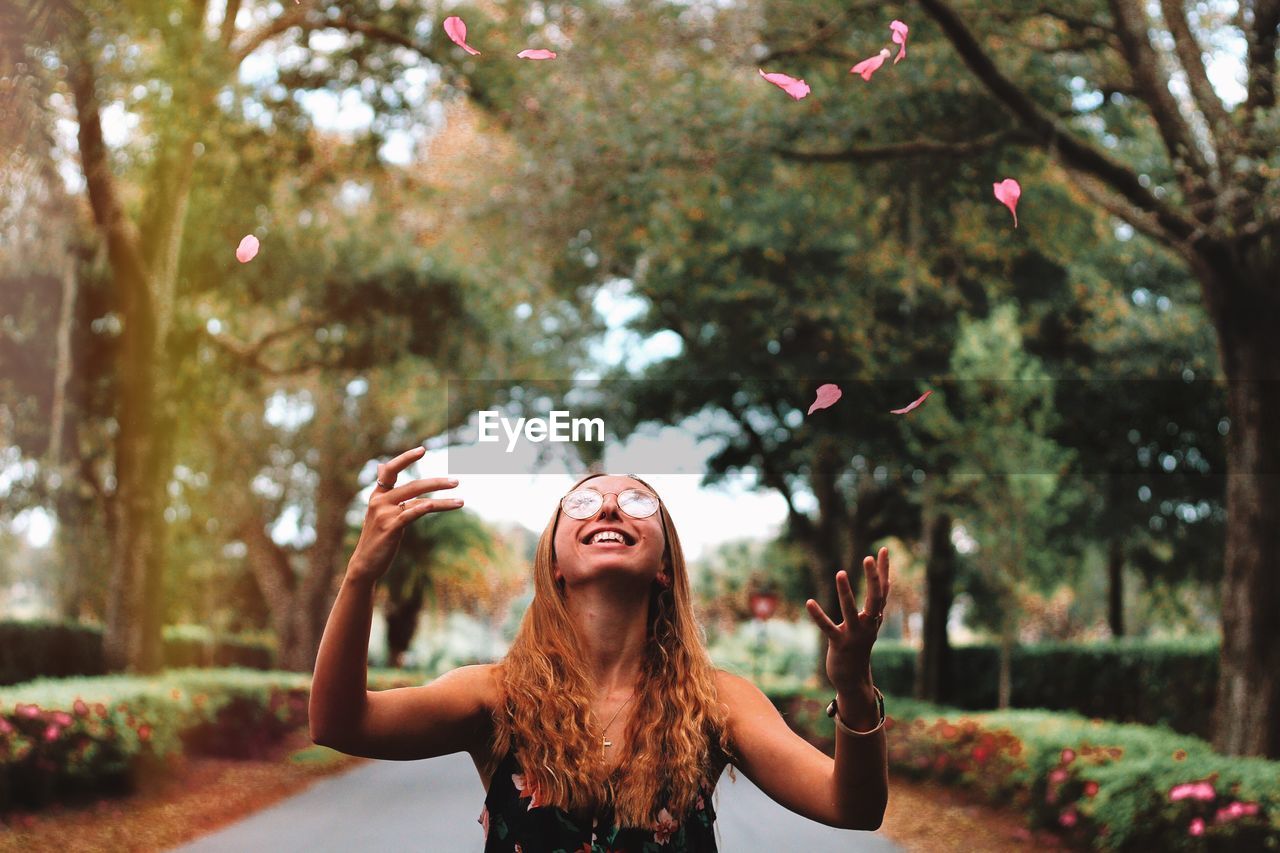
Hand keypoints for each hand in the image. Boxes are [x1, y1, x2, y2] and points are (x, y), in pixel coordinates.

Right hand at [347, 446, 462, 582]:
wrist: (365, 563)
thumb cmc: (377, 536)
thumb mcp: (378, 510)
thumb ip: (385, 489)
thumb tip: (380, 465)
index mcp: (378, 495)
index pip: (390, 471)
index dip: (406, 458)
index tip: (422, 449)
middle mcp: (379, 501)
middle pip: (413, 486)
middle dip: (437, 483)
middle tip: (456, 481)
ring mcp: (384, 514)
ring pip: (418, 501)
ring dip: (442, 501)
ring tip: (461, 501)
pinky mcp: (390, 528)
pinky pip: (410, 514)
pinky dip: (424, 508)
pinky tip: (435, 506)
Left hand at [804, 546, 890, 692]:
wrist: (853, 679)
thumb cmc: (859, 647)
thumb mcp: (870, 625)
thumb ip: (875, 605)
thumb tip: (886, 583)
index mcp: (875, 618)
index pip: (883, 590)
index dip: (884, 571)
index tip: (882, 550)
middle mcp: (868, 625)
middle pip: (875, 599)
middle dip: (873, 578)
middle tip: (867, 558)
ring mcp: (854, 635)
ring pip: (852, 611)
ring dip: (845, 592)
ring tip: (840, 572)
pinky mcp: (839, 645)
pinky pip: (828, 628)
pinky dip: (819, 616)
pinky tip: (809, 602)